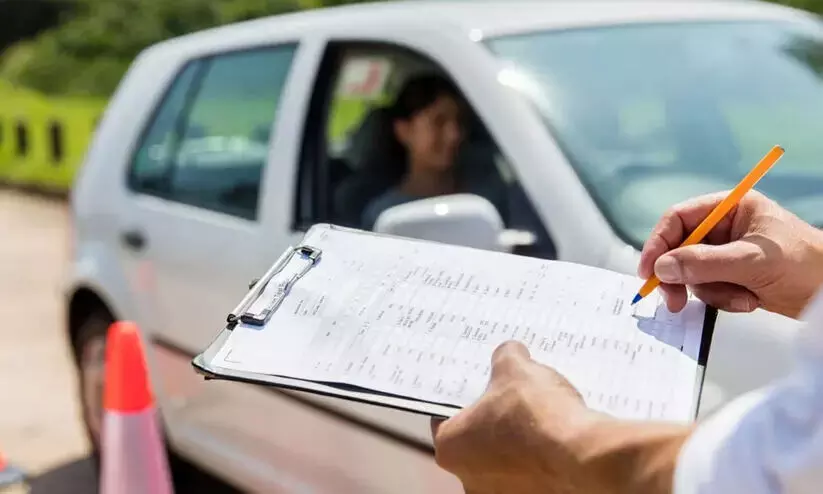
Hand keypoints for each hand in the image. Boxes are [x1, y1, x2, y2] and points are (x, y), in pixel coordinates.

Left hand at [431, 342, 689, 493]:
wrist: (582, 455)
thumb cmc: (536, 413)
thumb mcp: (515, 368)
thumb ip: (505, 357)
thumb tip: (510, 353)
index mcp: (450, 448)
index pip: (445, 418)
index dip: (464, 399)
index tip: (481, 388)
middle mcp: (468, 480)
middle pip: (476, 442)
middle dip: (494, 422)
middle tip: (514, 400)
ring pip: (505, 462)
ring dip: (519, 444)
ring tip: (541, 419)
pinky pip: (532, 475)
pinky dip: (541, 460)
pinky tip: (557, 439)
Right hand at [639, 190, 822, 318]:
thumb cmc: (803, 264)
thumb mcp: (751, 261)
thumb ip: (703, 263)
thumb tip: (662, 268)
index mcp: (730, 208)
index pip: (679, 219)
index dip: (659, 243)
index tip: (649, 272)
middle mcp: (725, 227)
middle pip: (680, 248)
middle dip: (681, 276)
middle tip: (674, 301)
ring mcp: (728, 253)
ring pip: (693, 273)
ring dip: (710, 291)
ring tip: (740, 298)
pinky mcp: (733, 276)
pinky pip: (709, 288)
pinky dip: (724, 299)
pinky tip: (749, 300)